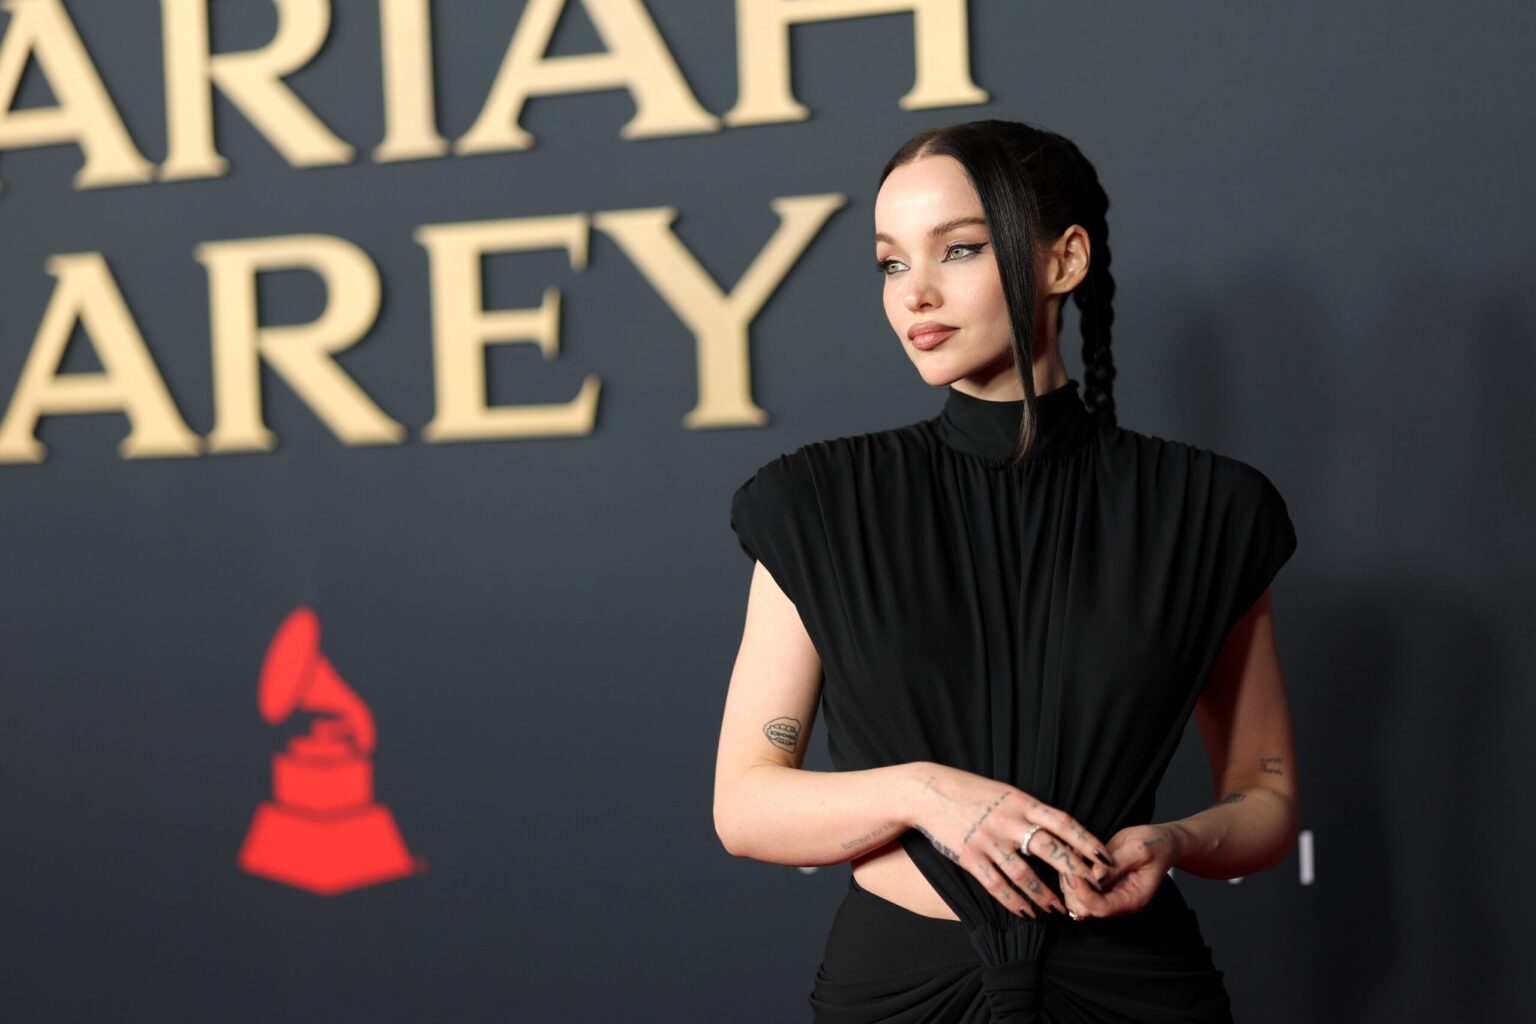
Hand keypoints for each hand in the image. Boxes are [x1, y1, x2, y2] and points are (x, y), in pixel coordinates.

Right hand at [907, 763, 1116, 919]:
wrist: (928, 792)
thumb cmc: (971, 792)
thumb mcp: (1005, 793)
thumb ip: (1029, 811)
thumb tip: (1059, 831)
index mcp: (1021, 801)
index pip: (1062, 822)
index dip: (1086, 840)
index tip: (1105, 858)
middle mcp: (1007, 820)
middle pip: (1049, 848)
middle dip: (1074, 871)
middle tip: (1094, 889)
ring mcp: (987, 839)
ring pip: (1023, 873)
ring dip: (1044, 895)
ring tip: (1059, 909)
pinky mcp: (969, 856)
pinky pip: (996, 884)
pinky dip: (1014, 902)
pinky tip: (1026, 912)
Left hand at [1059, 823, 1181, 919]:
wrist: (1160, 842)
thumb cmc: (1156, 845)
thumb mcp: (1139, 850)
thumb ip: (1117, 864)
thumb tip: (1095, 875)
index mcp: (1132, 899)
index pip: (1102, 908)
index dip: (1084, 894)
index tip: (1072, 875)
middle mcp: (1118, 901)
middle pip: (1085, 908)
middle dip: (1073, 889)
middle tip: (1069, 863)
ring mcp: (1107, 893)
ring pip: (1077, 899)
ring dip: (1070, 880)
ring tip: (1073, 855)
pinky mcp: (1099, 884)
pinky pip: (1078, 886)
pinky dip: (1071, 873)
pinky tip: (1075, 855)